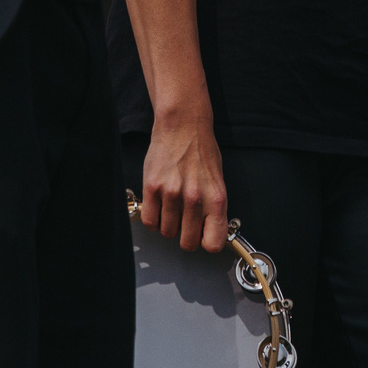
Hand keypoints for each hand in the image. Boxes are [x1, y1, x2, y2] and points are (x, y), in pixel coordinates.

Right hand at [137, 115, 229, 252]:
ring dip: (168, 224)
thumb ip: (213, 208)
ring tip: (172, 207)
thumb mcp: (217, 180)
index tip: (202, 237)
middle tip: (184, 221)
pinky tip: (159, 205)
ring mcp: (172, 194)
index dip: (206, 243)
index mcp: (216, 198)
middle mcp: (195, 199)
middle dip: (185, 236)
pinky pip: (150, 221)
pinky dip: (153, 218)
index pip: (213, 243)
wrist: (183, 125)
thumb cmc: (201, 150)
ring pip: (167, 232)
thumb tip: (210, 232)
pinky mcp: (153, 188)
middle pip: (187, 242)